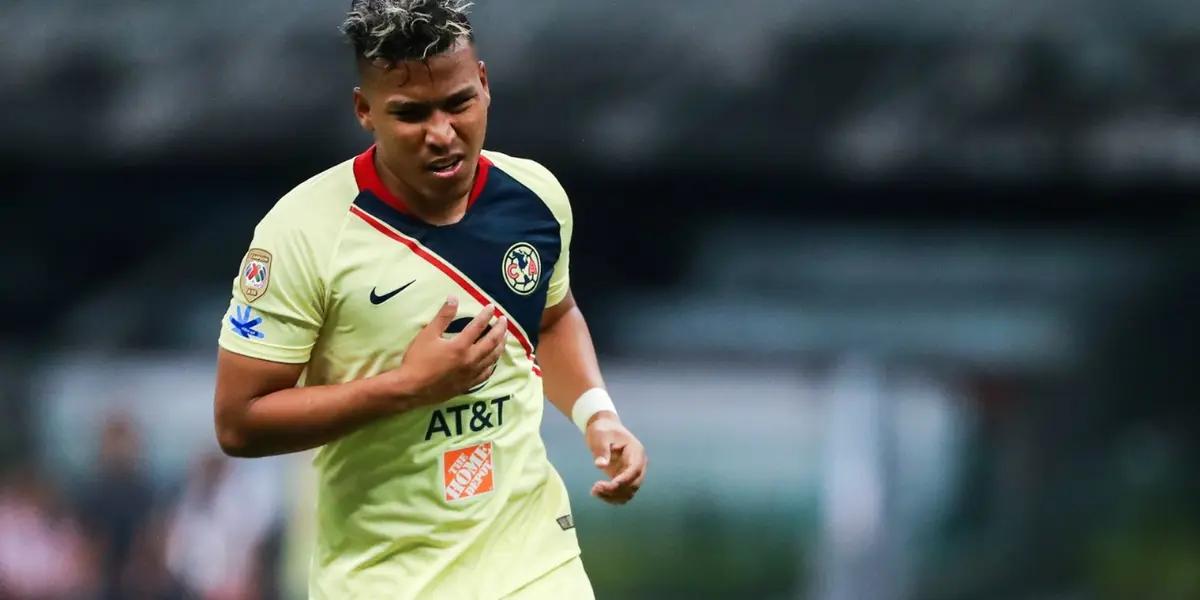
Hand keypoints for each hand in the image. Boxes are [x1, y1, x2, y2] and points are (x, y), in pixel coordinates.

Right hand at [390, 296, 507, 406]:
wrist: (411, 389)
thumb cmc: (417, 360)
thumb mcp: (428, 334)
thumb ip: (443, 316)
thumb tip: (453, 298)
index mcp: (460, 346)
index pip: (478, 326)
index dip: (486, 315)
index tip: (492, 307)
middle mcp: (470, 360)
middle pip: (491, 342)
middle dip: (500, 329)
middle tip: (504, 320)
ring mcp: (470, 374)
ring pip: (492, 358)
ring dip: (500, 346)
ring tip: (504, 337)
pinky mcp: (467, 385)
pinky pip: (485, 374)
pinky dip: (492, 365)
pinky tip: (493, 362)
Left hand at [585, 412, 646, 504]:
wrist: (603, 429)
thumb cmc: (603, 430)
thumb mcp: (600, 436)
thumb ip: (601, 450)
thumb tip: (600, 465)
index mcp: (636, 452)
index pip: (635, 470)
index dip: (625, 480)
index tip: (610, 485)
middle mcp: (638, 465)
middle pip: (633, 484)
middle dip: (616, 490)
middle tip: (595, 488)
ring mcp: (632, 473)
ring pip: (628, 492)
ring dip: (613, 496)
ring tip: (594, 491)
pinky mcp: (624, 479)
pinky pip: (622, 493)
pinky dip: (611, 497)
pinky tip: (597, 493)